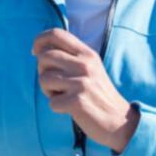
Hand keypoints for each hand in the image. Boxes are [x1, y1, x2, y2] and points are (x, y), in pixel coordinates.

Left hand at [32, 28, 139, 152]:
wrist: (119, 121)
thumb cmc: (98, 95)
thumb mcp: (90, 69)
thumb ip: (71, 57)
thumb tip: (39, 51)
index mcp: (88, 54)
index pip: (56, 34)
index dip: (39, 40)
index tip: (35, 52)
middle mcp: (85, 65)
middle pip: (44, 56)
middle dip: (42, 71)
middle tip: (54, 83)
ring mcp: (82, 83)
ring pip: (44, 79)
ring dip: (48, 90)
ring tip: (64, 95)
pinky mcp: (77, 102)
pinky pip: (51, 102)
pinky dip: (57, 107)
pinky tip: (70, 108)